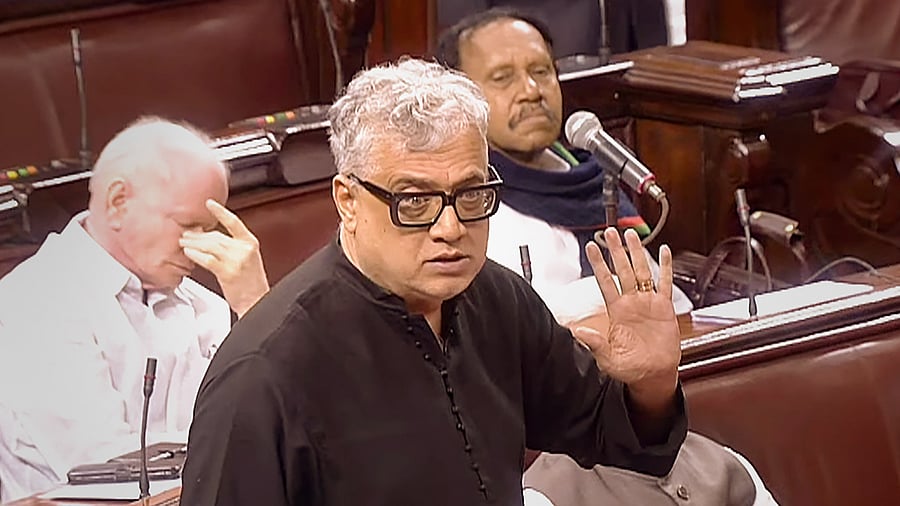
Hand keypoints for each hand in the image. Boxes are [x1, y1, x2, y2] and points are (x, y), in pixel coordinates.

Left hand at [180, 200, 268, 317]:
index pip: (234, 222)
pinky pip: (207, 259)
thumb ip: (232, 248)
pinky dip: (195, 255)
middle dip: (198, 235)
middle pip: (216, 236)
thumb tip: (209, 238)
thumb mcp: (247, 260)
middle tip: (186, 234)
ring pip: (210, 246)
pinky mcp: (227, 272)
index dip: (220, 211)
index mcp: (250, 243)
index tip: (209, 203)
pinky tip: (188, 253)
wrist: (257, 302)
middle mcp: (244, 250)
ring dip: (194, 243)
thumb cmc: (251, 284)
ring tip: (183, 243)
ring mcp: (236, 261)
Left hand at [572, 228, 680, 410]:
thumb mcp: (608, 357)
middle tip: (609, 232)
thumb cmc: (630, 368)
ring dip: (637, 253)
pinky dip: (665, 268)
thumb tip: (577, 332)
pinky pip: (665, 284)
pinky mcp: (665, 308)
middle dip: (616, 251)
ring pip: (642, 272)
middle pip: (622, 270)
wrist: (653, 375)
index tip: (591, 248)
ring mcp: (648, 303)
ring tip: (631, 235)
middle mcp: (631, 303)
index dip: (599, 264)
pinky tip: (664, 252)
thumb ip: (594, 343)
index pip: (605, 282)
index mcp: (617, 311)